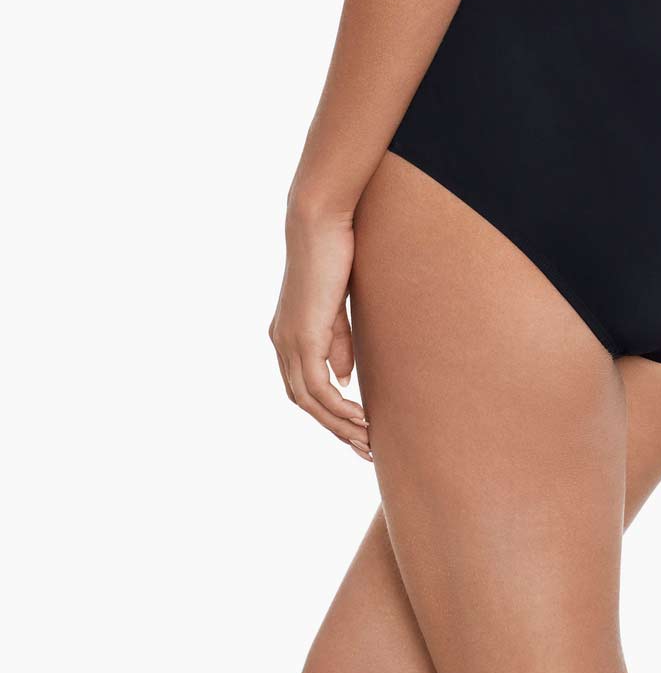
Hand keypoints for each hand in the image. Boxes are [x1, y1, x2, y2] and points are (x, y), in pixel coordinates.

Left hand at [268, 212, 372, 461]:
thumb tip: (342, 379)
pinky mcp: (303, 338)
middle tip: (363, 448)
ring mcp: (289, 342)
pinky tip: (360, 419)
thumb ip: (337, 343)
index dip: (326, 411)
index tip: (355, 428)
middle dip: (333, 428)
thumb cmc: (332, 254)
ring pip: (309, 401)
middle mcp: (281, 343)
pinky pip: (318, 388)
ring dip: (339, 425)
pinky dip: (338, 409)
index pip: (302, 386)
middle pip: (302, 401)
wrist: (319, 223)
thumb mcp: (336, 307)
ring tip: (367, 441)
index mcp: (287, 334)